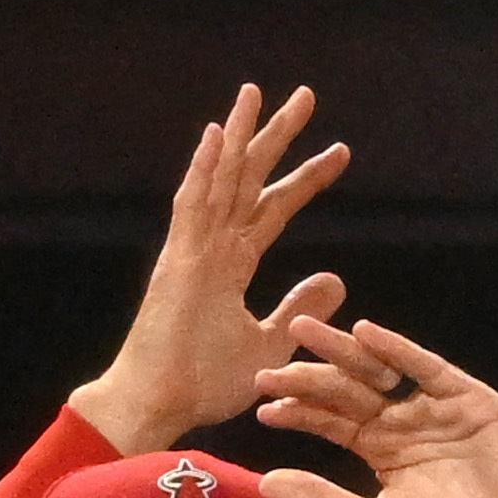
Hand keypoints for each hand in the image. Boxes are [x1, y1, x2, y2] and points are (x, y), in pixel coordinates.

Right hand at [65, 85, 354, 454]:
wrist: (157, 404)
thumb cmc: (202, 383)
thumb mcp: (272, 343)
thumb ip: (300, 307)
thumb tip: (334, 277)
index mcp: (229, 263)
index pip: (273, 207)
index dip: (306, 178)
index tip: (341, 152)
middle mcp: (209, 247)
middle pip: (249, 179)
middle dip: (277, 137)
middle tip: (307, 95)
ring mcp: (191, 250)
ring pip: (220, 179)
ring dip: (240, 135)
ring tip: (257, 93)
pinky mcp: (179, 262)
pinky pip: (193, 205)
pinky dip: (205, 168)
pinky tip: (219, 132)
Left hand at [255, 315, 497, 497]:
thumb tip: (262, 482)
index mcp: (382, 451)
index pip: (331, 421)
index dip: (298, 411)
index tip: (261, 404)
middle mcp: (406, 424)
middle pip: (349, 391)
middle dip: (309, 376)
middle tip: (269, 367)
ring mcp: (438, 409)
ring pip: (382, 372)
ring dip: (344, 350)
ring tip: (304, 330)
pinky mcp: (471, 402)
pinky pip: (429, 370)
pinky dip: (398, 350)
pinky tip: (366, 333)